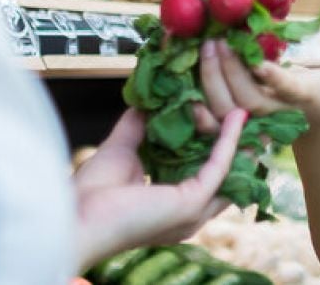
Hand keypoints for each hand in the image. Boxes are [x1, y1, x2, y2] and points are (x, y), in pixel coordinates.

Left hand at [73, 107, 245, 269]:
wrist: (75, 219)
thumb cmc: (90, 196)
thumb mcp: (122, 151)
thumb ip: (138, 127)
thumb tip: (150, 101)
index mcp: (172, 207)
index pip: (205, 175)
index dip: (215, 147)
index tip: (218, 115)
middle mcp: (189, 214)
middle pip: (227, 176)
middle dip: (236, 144)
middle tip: (242, 110)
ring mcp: (194, 211)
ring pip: (228, 169)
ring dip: (236, 137)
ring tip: (243, 108)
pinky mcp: (192, 203)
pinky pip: (220, 165)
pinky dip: (229, 139)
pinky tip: (235, 117)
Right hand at [192, 39, 319, 131]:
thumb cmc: (276, 87)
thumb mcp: (250, 84)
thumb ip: (227, 75)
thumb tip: (195, 44)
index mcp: (240, 123)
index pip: (212, 125)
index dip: (196, 114)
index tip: (183, 90)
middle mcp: (258, 122)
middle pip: (225, 108)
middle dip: (211, 76)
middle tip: (206, 45)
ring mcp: (281, 109)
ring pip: (249, 99)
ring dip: (232, 69)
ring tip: (223, 41)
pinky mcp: (304, 95)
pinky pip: (286, 87)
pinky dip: (272, 76)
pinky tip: (259, 63)